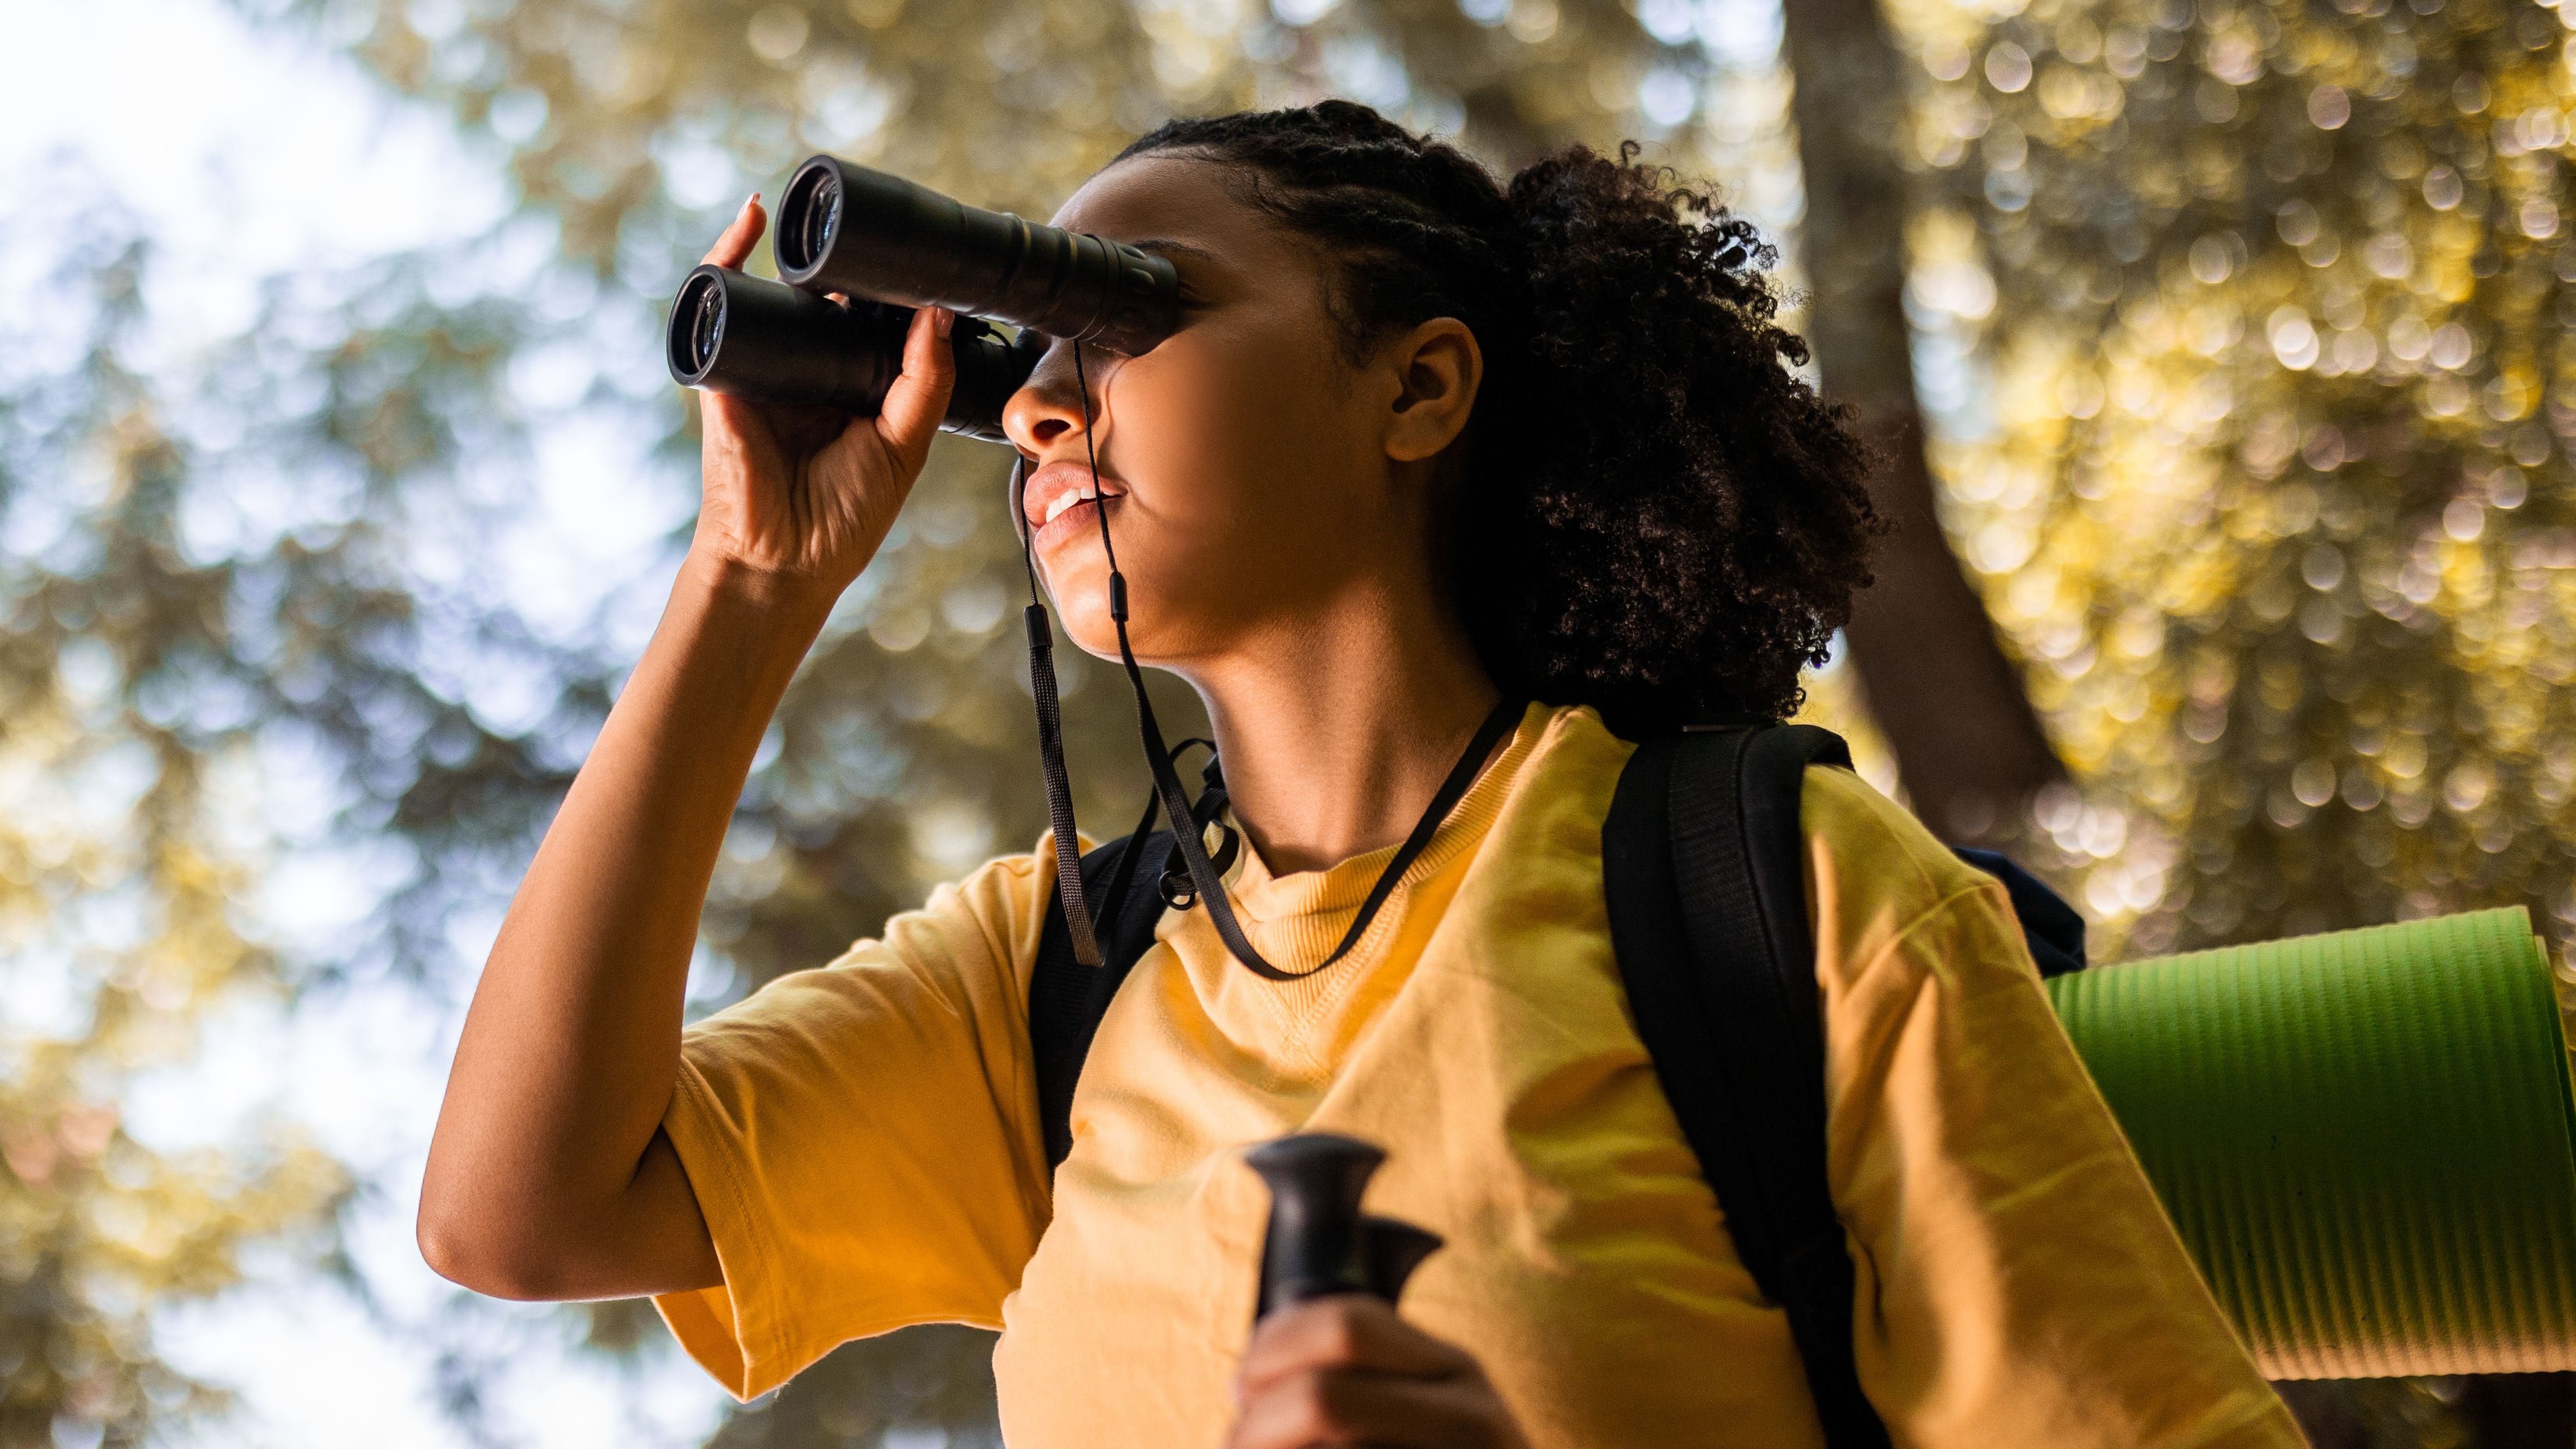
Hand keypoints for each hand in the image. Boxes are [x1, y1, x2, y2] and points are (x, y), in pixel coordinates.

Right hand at [687, 194, 955, 595]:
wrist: (783, 560)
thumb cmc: (844, 516)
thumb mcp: (903, 446)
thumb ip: (925, 381)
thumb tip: (939, 313)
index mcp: (853, 388)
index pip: (873, 322)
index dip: (893, 289)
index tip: (921, 255)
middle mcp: (809, 371)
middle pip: (828, 299)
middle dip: (848, 260)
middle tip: (876, 226)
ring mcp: (765, 367)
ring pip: (778, 292)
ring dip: (794, 248)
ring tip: (824, 209)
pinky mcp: (725, 370)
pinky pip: (721, 303)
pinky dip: (728, 255)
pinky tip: (752, 218)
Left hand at [1230, 1296, 1533, 1448]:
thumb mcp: (1428, 1411)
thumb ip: (1365, 1381)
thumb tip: (1248, 1383)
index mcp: (1454, 1368)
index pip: (1346, 1325)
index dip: (1272, 1348)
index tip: (1242, 1383)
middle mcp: (1469, 1417)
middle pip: (1323, 1398)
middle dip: (1259, 1422)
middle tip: (1237, 1442)